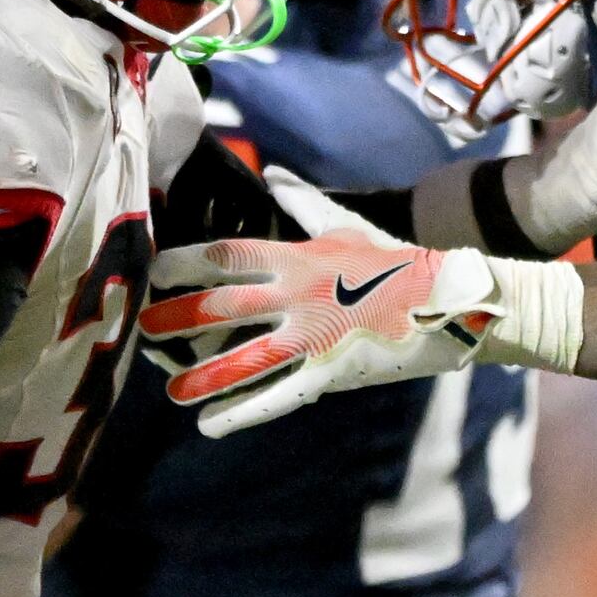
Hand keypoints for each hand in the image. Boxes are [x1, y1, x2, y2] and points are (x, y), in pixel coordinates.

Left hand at [142, 232, 580, 437]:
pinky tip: (211, 425)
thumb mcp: (350, 226)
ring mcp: (316, 338)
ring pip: (243, 359)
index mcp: (299, 257)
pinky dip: (243, 413)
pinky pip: (279, 396)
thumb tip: (276, 171)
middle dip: (176, 320)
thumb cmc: (402, 262)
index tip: (152, 274)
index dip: (183, 264)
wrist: (454, 302)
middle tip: (142, 332)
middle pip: (221, 306)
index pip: (226, 256)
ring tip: (171, 391)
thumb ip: (305, 203)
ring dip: (201, 376)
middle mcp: (299, 296)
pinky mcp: (334, 373)